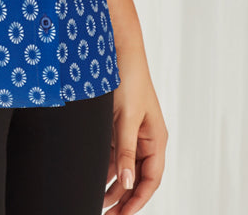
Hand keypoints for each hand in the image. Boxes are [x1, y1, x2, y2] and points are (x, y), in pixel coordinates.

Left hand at [103, 46, 167, 212]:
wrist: (116, 47)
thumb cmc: (128, 78)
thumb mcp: (126, 117)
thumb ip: (124, 150)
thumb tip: (125, 180)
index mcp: (155, 139)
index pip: (150, 179)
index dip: (137, 200)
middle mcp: (145, 138)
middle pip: (136, 176)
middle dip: (122, 197)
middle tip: (105, 214)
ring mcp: (131, 131)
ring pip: (122, 166)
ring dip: (110, 183)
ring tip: (96, 201)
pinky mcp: (116, 123)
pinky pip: (111, 151)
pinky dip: (103, 165)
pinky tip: (92, 175)